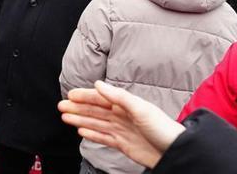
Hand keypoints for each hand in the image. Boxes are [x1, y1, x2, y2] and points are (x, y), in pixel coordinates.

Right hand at [58, 81, 184, 168]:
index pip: (100, 98)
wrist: (175, 152)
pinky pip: (102, 138)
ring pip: (95, 123)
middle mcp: (122, 116)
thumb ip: (119, 96)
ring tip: (65, 117)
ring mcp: (121, 130)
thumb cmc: (163, 128)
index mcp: (126, 105)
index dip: (84, 96)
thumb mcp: (141, 108)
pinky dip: (91, 134)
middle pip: (94, 111)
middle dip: (78, 108)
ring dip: (80, 119)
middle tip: (61, 106)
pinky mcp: (122, 144)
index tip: (70, 95)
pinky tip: (81, 131)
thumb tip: (98, 84)